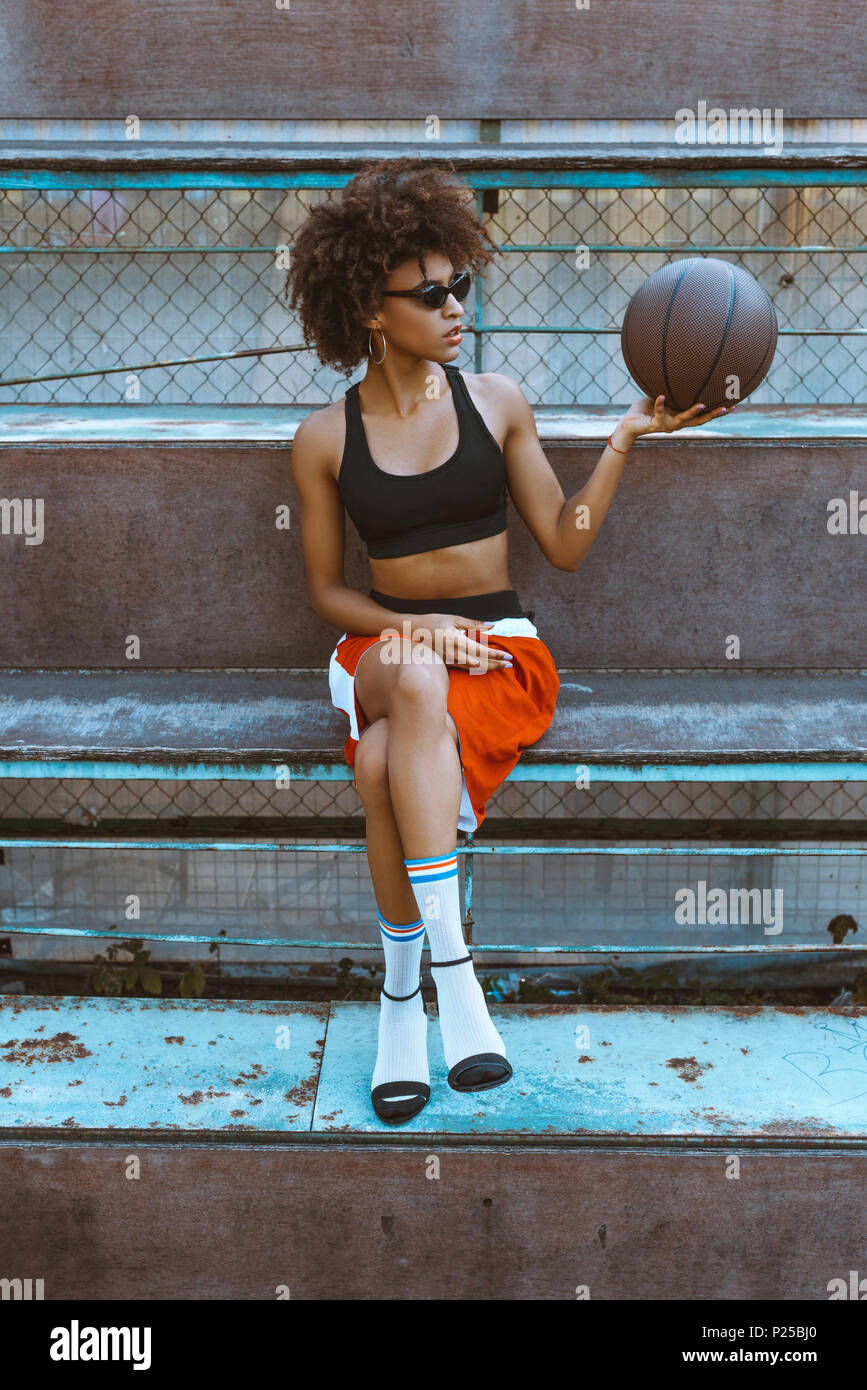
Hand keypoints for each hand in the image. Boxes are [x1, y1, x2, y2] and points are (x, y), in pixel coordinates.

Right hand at [409, 612, 512, 670]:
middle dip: (496, 664)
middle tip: (510, 664)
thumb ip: (474, 624)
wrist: (412, 632)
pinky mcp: (446, 664)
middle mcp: (453, 653)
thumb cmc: (433, 621)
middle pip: (479, 662)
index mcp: (456, 640)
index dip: (495, 654)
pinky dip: (478, 668)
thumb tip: (492, 626)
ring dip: (488, 668)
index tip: (507, 655)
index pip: (480, 650)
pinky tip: (486, 667)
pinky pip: (465, 668)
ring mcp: (449, 660)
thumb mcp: (454, 618)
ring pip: (473, 668)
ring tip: (502, 667)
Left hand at [620, 394, 735, 440]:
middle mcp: (677, 423)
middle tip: (728, 407)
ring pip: (683, 420)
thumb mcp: (663, 394)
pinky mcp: (654, 423)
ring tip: (703, 404)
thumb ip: (674, 387)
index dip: (718, 411)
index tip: (735, 405)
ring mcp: (666, 424)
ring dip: (693, 413)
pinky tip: (661, 395)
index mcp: (682, 417)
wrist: (629, 424)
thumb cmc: (646, 408)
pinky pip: (659, 411)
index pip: (704, 415)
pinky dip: (660, 403)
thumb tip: (684, 367)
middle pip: (700, 420)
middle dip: (714, 415)